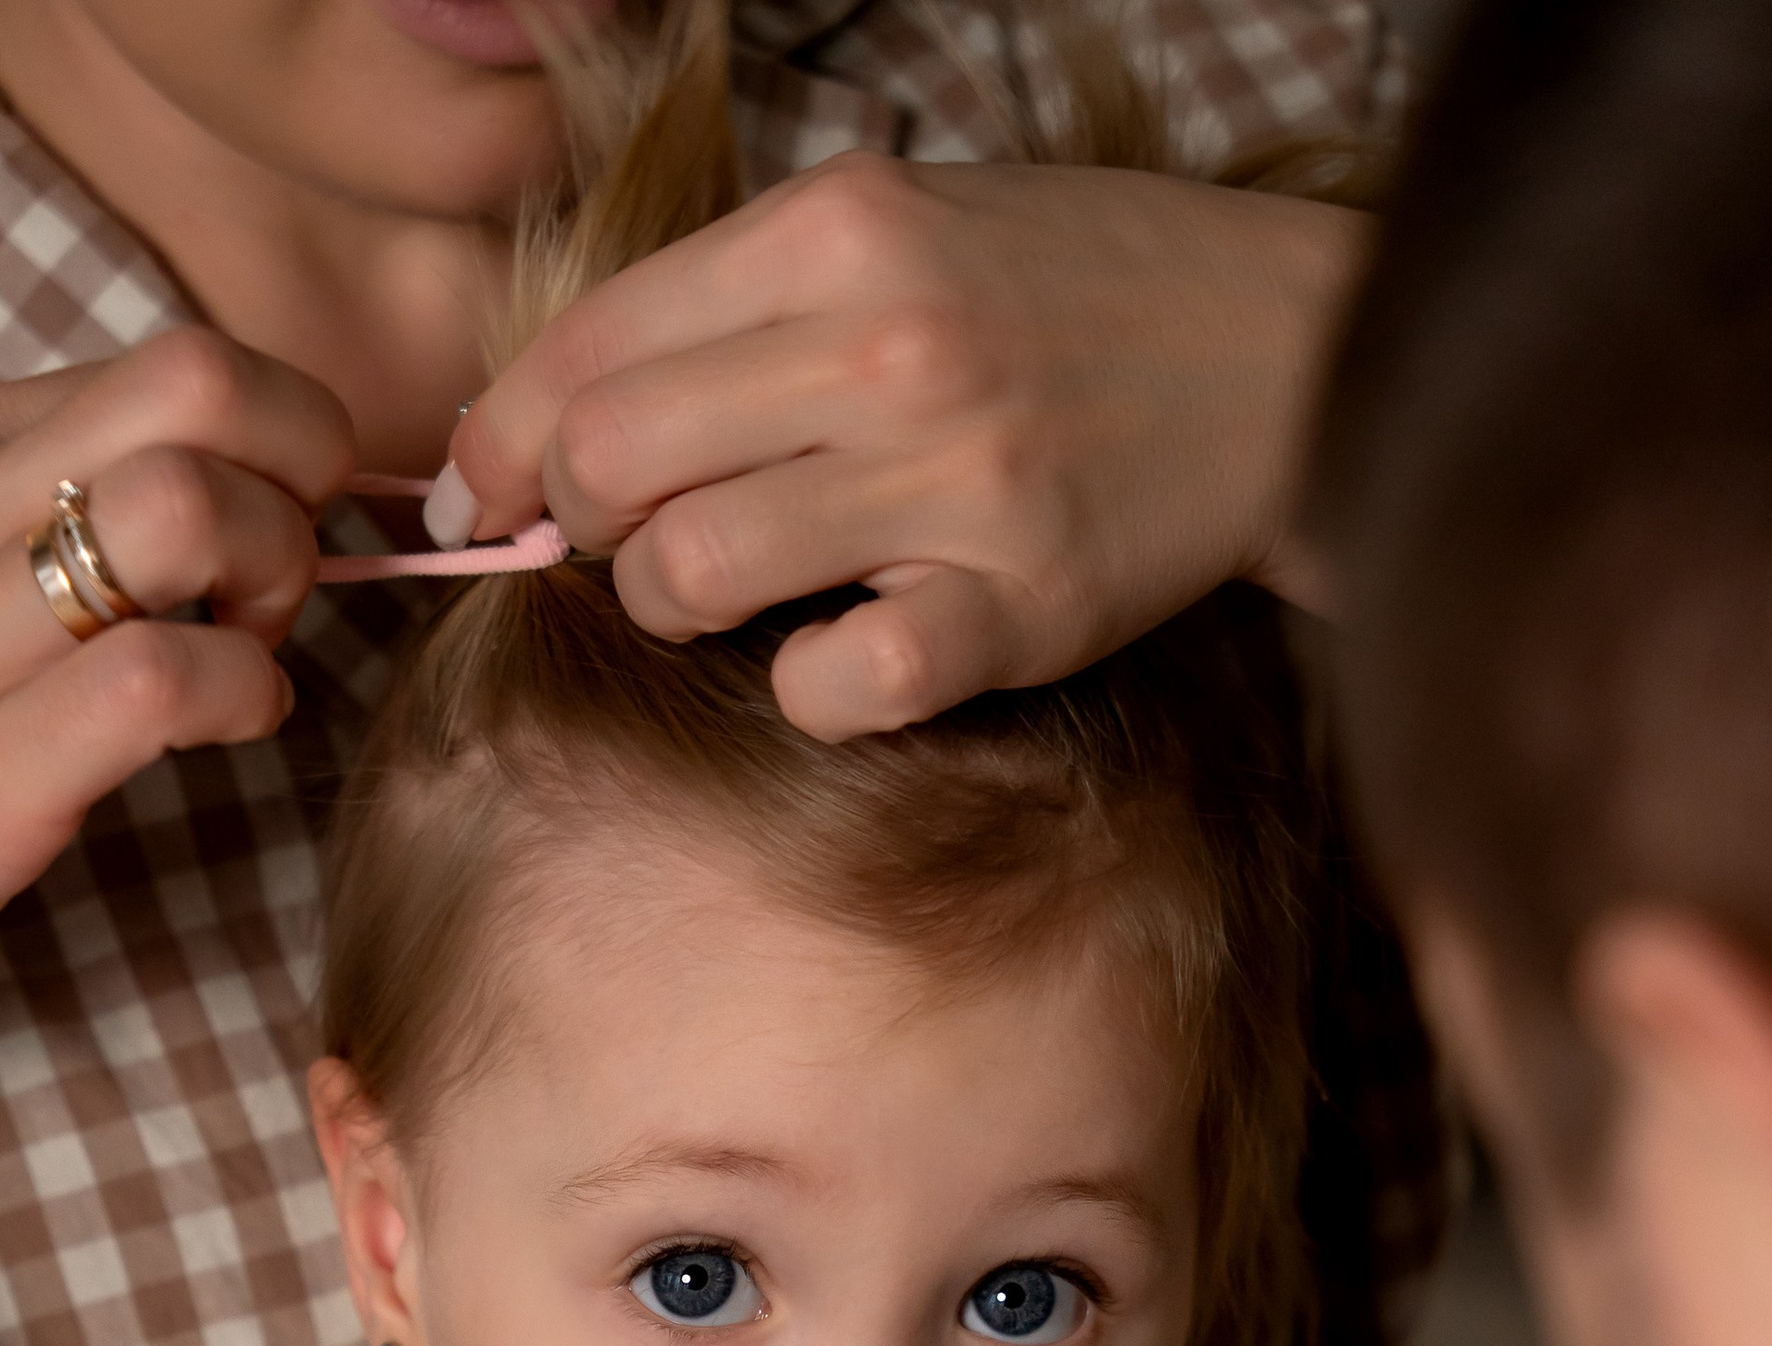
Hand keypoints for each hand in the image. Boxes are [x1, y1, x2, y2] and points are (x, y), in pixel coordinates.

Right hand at [0, 327, 354, 1162]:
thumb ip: (12, 518)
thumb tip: (178, 500)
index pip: (164, 362)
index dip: (272, 434)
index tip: (272, 519)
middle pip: (197, 385)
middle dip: (300, 473)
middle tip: (279, 581)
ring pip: (189, 507)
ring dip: (276, 578)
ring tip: (246, 654)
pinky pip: (162, 676)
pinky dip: (242, 695)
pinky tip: (226, 728)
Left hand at [448, 157, 1366, 740]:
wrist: (1281, 353)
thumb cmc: (1063, 298)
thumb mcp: (895, 231)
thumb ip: (732, 308)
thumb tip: (547, 428)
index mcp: (838, 231)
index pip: (588, 348)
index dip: (503, 442)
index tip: (489, 499)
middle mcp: (887, 346)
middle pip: (613, 467)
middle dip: (586, 526)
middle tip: (634, 543)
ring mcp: (954, 481)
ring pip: (689, 580)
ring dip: (675, 610)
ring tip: (742, 592)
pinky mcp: (1014, 606)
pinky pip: (835, 688)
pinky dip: (809, 690)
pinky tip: (846, 653)